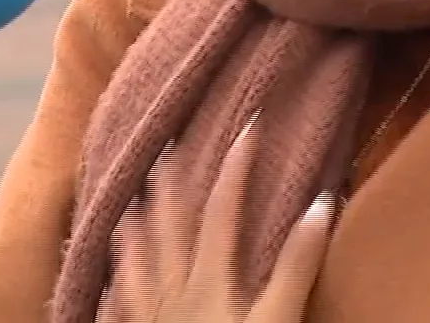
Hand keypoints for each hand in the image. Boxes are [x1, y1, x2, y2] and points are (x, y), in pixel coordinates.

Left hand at [100, 119, 335, 321]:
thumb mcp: (276, 322)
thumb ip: (296, 268)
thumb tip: (320, 205)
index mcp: (210, 281)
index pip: (223, 212)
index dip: (235, 167)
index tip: (247, 126)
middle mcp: (173, 292)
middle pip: (170, 227)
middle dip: (171, 184)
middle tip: (166, 146)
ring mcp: (149, 320)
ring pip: (137, 263)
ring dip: (136, 228)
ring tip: (129, 201)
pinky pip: (120, 310)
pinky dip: (115, 290)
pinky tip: (109, 284)